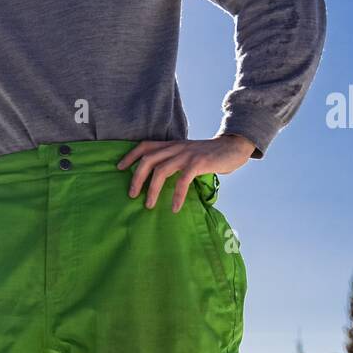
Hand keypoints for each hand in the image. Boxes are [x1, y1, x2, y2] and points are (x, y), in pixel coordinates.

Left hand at [117, 135, 255, 211]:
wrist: (233, 148)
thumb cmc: (209, 155)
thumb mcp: (187, 154)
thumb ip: (174, 161)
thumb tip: (158, 178)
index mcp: (171, 145)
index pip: (145, 146)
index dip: (130, 156)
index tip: (119, 168)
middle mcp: (176, 147)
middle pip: (148, 159)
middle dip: (136, 177)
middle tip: (131, 195)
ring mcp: (186, 154)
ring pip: (161, 170)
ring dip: (152, 189)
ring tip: (148, 205)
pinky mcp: (198, 163)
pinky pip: (183, 181)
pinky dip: (177, 195)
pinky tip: (174, 208)